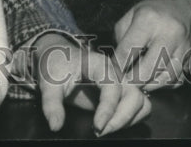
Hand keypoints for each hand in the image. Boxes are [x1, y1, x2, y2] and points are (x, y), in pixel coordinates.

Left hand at [31, 32, 149, 135]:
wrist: (60, 58)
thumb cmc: (57, 66)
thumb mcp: (49, 83)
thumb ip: (51, 104)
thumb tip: (55, 126)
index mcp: (100, 65)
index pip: (113, 87)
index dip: (108, 109)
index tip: (97, 128)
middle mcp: (117, 73)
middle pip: (134, 96)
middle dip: (120, 119)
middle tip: (99, 132)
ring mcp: (122, 83)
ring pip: (142, 103)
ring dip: (128, 120)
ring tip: (105, 129)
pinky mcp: (123, 94)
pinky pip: (140, 107)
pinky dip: (132, 119)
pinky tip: (111, 124)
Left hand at [113, 0, 190, 91]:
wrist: (187, 3)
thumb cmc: (155, 9)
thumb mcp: (132, 13)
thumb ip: (121, 36)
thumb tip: (116, 63)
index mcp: (148, 19)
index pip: (128, 50)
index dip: (118, 65)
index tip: (112, 73)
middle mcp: (168, 33)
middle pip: (147, 69)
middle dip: (133, 81)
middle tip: (124, 84)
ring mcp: (183, 46)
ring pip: (164, 78)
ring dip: (149, 86)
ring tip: (139, 84)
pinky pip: (177, 79)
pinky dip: (165, 84)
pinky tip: (155, 80)